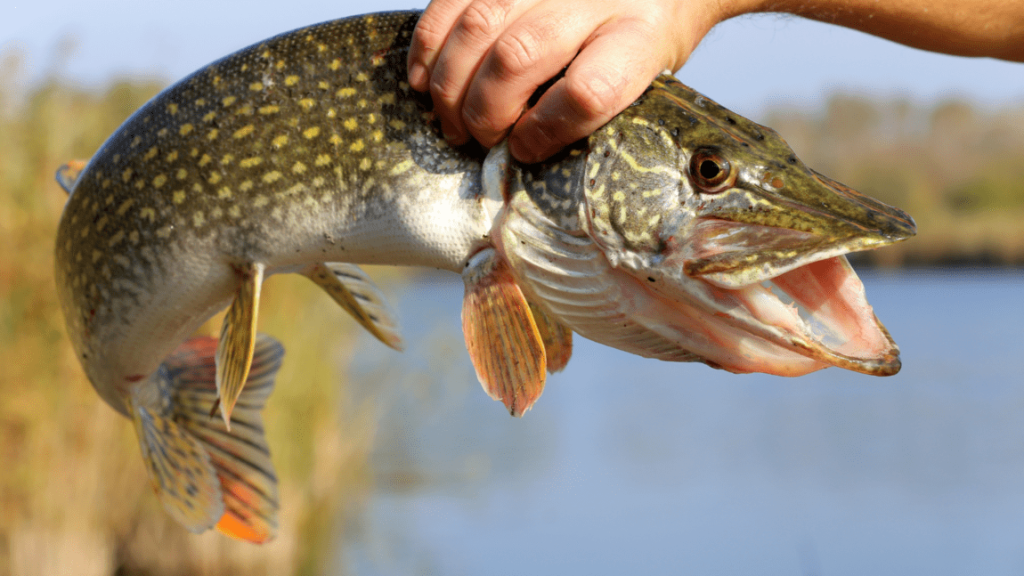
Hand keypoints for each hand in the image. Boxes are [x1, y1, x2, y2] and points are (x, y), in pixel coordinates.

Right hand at [407, 0, 726, 162]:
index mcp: (640, 34)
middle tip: (476, 138)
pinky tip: (424, 77)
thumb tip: (522, 149)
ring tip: (450, 118)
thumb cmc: (639, 35)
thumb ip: (591, 108)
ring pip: (479, 25)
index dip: (544, 130)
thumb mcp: (641, 75)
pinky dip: (429, 42)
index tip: (523, 149)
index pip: (587, 91)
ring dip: (450, 82)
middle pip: (519, 57)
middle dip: (484, 110)